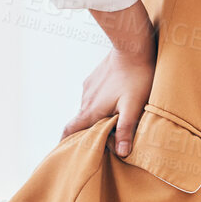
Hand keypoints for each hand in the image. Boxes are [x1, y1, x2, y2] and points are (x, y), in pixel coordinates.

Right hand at [62, 24, 156, 157]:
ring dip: (95, 119)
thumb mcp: (133, 107)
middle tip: (96, 144)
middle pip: (80, 123)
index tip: (64, 153)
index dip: (65, 142)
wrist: (132, 48)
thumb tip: (122, 153)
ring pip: (88, 110)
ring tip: (110, 126)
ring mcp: (89, 89)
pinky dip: (99, 106)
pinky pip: (93, 98)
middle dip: (85, 134)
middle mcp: (86, 100)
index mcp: (91, 110)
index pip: (70, 130)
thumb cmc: (136, 77)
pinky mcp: (94, 80)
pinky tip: (113, 106)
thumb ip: (126, 129)